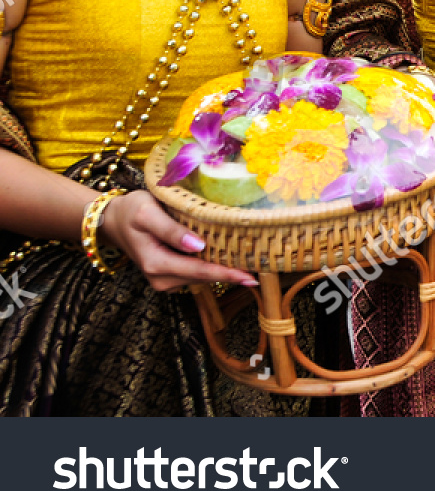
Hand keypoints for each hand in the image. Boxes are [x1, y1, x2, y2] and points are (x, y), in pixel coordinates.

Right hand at [99, 191, 257, 292]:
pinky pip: (197, 272)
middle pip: (204, 277)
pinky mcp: (171, 274)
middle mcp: (161, 278)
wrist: (114, 219)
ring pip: (202, 277)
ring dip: (225, 270)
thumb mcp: (147, 213)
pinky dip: (213, 266)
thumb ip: (171, 230)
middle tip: (263, 267)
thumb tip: (198, 246)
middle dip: (232, 273)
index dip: (226, 274)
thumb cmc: (131, 211)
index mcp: (157, 264)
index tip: (251, 277)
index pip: (199, 271)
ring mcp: (166, 279)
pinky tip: (231, 257)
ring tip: (253, 261)